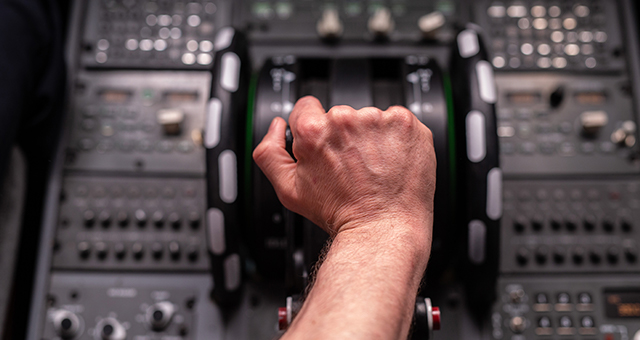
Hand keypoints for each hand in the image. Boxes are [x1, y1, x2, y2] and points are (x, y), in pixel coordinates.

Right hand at [253, 96, 436, 237]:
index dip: (314, 130)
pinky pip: (396, 122)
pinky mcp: (405, 123)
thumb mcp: (288, 190)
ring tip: (373, 167)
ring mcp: (378, 119)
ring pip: (369, 119)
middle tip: (351, 166)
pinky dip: (396, 138)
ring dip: (371, 137)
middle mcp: (344, 119)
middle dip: (344, 136)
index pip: (306, 107)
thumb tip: (277, 126)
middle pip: (339, 115)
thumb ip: (268, 152)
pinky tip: (391, 161)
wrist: (383, 227)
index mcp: (313, 130)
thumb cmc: (340, 213)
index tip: (326, 147)